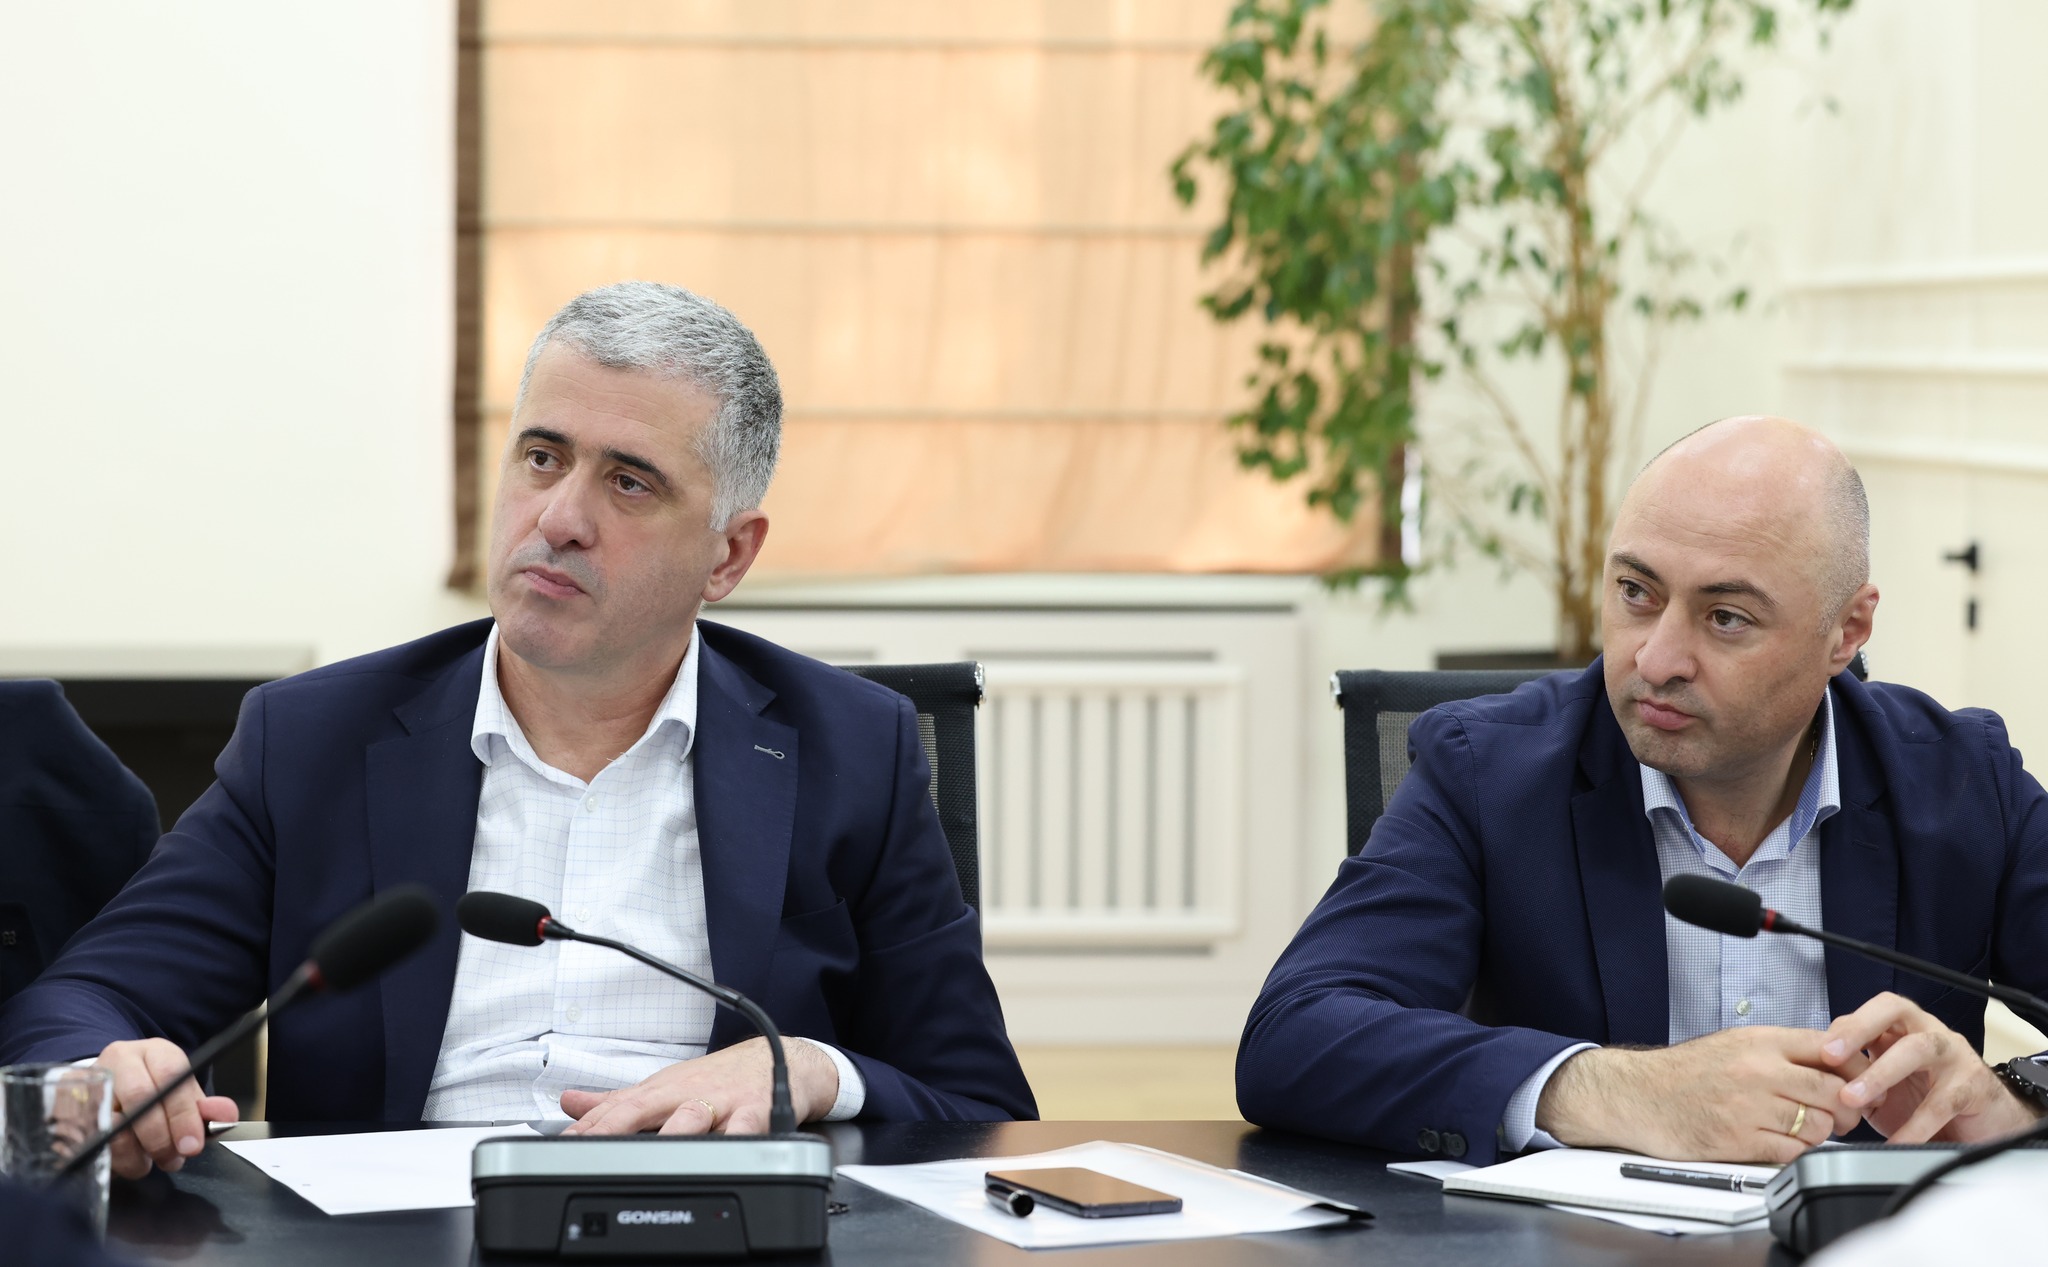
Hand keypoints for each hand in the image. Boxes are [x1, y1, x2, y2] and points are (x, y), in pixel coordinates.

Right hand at [97, 1039, 239, 1179]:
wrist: (109, 1084)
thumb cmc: (152, 1092)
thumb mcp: (182, 1095)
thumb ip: (204, 1109)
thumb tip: (225, 1115)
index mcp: (155, 1051)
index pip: (173, 1076)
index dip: (184, 1114)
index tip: (192, 1145)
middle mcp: (119, 1059)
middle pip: (140, 1096)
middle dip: (160, 1137)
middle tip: (171, 1160)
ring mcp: (88, 1080)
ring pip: (109, 1122)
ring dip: (132, 1154)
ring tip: (146, 1163)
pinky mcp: (63, 1103)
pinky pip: (85, 1138)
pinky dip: (107, 1158)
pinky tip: (121, 1161)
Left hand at [559, 1037, 837, 1135]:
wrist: (781, 1059)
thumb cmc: (719, 1079)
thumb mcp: (665, 1087)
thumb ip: (617, 1102)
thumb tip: (569, 1103)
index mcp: (661, 1092)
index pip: (616, 1109)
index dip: (587, 1128)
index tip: (561, 1146)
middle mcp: (686, 1094)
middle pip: (646, 1108)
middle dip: (616, 1126)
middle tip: (589, 1148)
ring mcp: (721, 1102)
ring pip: (694, 1116)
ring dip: (673, 1131)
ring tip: (653, 1153)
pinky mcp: (757, 1110)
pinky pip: (748, 1127)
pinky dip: (739, 1139)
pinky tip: (729, 1150)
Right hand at [1536, 1027, 1863, 1162]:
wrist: (1638, 1094)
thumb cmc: (1683, 1072)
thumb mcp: (1733, 1043)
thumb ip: (1779, 1050)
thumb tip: (1831, 1061)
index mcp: (1759, 1041)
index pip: (1829, 1048)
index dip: (1855, 1068)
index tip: (1861, 1081)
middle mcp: (1757, 1070)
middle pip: (1832, 1091)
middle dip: (1845, 1108)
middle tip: (1841, 1115)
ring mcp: (1748, 1106)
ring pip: (1817, 1125)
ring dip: (1819, 1133)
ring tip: (1803, 1130)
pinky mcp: (1738, 1140)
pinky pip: (1791, 1152)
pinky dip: (1795, 1153)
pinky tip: (1782, 1144)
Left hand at [1821, 992, 2040, 1143]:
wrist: (1985, 1123)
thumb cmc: (1929, 1098)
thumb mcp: (1883, 1085)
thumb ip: (1853, 1076)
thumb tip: (1812, 1080)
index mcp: (1903, 1027)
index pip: (1870, 1011)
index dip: (1844, 1026)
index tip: (1816, 1051)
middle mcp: (1928, 1031)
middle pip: (1894, 1010)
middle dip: (1859, 1029)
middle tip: (1830, 1056)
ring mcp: (1953, 1055)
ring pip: (1918, 1049)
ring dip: (1881, 1072)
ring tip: (1852, 1098)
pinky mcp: (1973, 1086)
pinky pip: (1941, 1102)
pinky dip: (1915, 1126)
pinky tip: (1896, 1141)